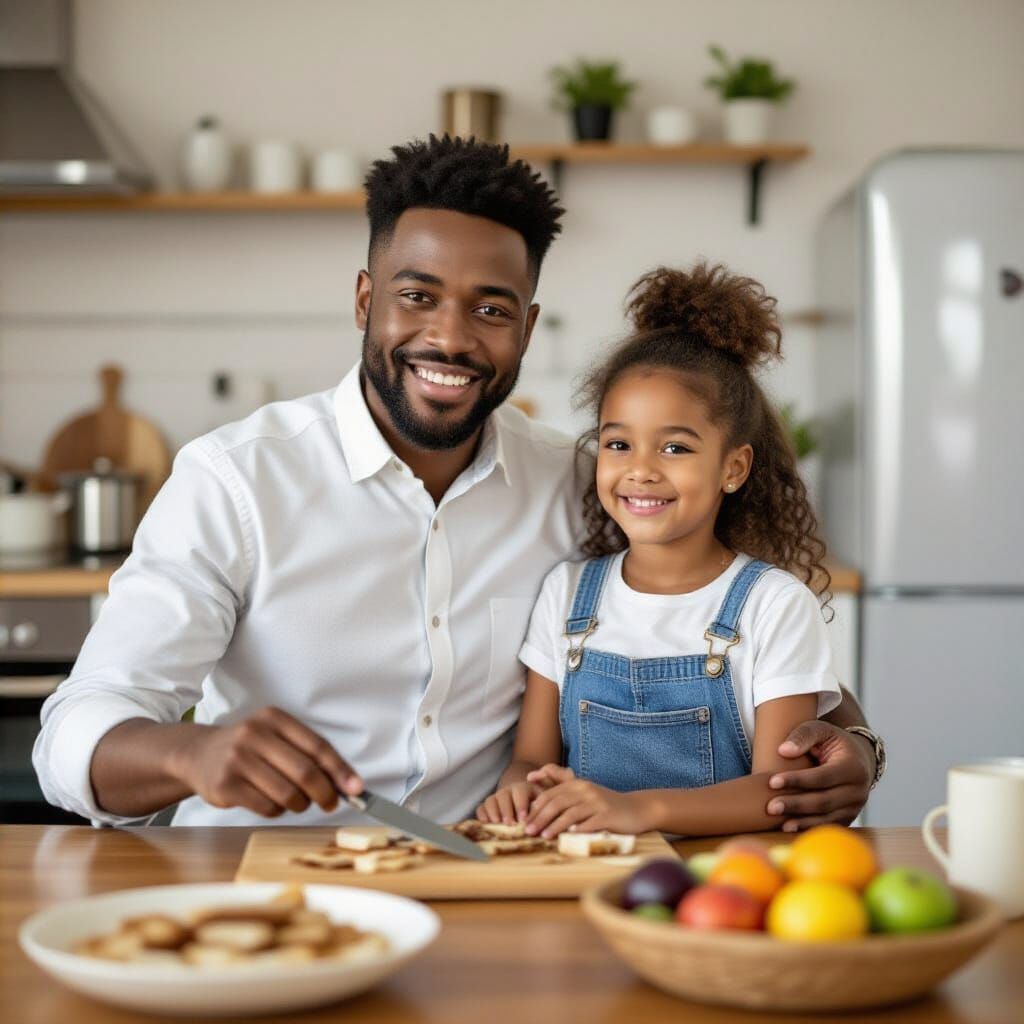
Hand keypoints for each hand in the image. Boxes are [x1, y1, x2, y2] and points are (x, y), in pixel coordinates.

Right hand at [172, 707, 362, 817]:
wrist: (199, 754)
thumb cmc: (250, 749)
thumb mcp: (276, 738)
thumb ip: (309, 755)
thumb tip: (348, 783)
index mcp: (275, 718)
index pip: (317, 746)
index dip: (340, 770)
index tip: (357, 788)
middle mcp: (255, 734)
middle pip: (305, 772)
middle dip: (325, 793)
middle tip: (331, 803)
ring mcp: (237, 759)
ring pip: (287, 793)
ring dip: (300, 804)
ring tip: (297, 801)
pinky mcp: (225, 785)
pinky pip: (267, 807)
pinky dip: (278, 810)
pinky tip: (272, 803)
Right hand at [476, 781, 541, 823]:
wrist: (526, 802)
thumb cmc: (538, 806)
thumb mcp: (544, 803)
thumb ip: (543, 807)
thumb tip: (542, 817)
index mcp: (523, 788)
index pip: (520, 792)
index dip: (521, 804)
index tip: (523, 818)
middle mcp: (508, 790)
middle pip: (503, 796)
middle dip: (506, 810)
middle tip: (509, 823)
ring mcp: (496, 797)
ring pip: (491, 800)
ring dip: (493, 812)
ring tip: (497, 823)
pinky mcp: (488, 806)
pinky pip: (481, 807)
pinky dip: (482, 814)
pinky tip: (485, 823)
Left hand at [524, 769, 651, 837]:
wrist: (636, 809)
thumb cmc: (606, 805)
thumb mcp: (585, 793)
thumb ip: (562, 787)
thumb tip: (535, 783)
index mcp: (578, 785)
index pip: (551, 794)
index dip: (535, 808)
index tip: (524, 821)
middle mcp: (586, 790)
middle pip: (557, 803)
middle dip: (540, 817)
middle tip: (528, 831)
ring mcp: (597, 802)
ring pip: (571, 813)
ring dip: (555, 826)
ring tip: (544, 836)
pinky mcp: (608, 815)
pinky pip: (590, 823)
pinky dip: (578, 830)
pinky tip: (569, 837)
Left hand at [766, 721, 874, 830]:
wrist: (858, 759)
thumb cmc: (833, 742)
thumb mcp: (821, 730)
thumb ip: (803, 735)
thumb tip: (783, 751)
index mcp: (853, 766)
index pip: (822, 777)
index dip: (797, 780)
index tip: (772, 782)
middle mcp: (858, 789)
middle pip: (824, 801)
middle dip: (796, 805)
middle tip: (771, 807)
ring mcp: (855, 807)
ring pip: (827, 818)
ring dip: (802, 822)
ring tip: (779, 822)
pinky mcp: (849, 817)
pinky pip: (828, 825)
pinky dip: (809, 828)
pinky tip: (791, 828)